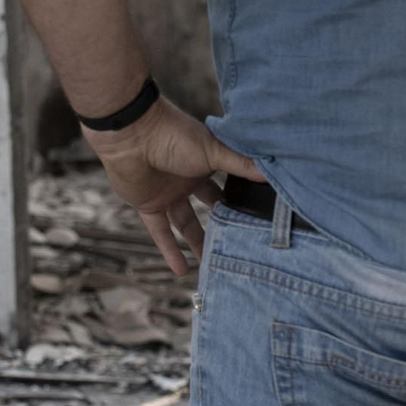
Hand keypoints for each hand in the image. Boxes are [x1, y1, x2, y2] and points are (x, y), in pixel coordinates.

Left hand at [84, 96, 264, 274]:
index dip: (241, 201)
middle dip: (222, 225)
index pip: (228, 186)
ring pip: (186, 224)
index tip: (259, 220)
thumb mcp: (214, 151)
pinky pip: (160, 232)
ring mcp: (168, 194)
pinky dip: (169, 251)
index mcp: (206, 163)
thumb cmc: (174, 135)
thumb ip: (242, 165)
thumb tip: (273, 173)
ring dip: (197, 244)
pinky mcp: (148, 205)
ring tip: (212, 266)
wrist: (131, 134)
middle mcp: (188, 179)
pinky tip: (182, 271)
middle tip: (239, 246)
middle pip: (209, 208)